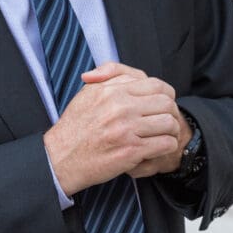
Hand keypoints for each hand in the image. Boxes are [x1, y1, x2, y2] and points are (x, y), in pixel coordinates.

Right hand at [82, 63, 192, 177]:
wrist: (61, 157)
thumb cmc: (75, 127)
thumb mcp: (87, 93)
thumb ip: (110, 77)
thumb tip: (131, 76)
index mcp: (112, 91)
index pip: (156, 85)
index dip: (166, 94)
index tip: (164, 103)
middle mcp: (121, 107)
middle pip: (166, 103)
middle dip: (171, 112)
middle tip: (166, 121)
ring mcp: (127, 129)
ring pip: (169, 123)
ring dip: (171, 130)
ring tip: (163, 135)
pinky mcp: (131, 151)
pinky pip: (165, 144)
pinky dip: (166, 146)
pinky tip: (157, 148)